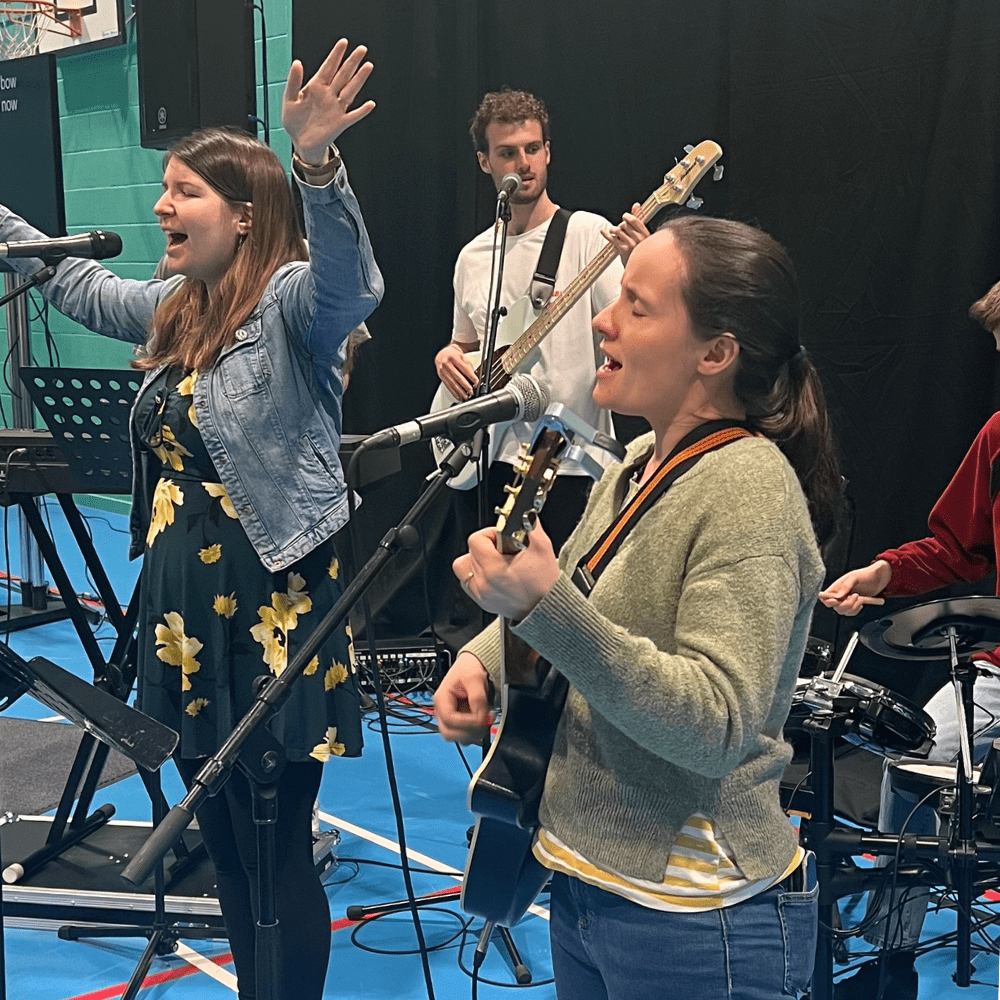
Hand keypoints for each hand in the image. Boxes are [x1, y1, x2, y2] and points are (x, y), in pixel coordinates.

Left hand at [282, 38, 374, 163]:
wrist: (300, 143)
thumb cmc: (294, 122)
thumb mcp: (288, 100)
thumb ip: (293, 81)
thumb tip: (297, 62)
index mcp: (316, 87)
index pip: (328, 67)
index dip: (335, 55)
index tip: (343, 42)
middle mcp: (329, 95)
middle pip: (343, 75)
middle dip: (352, 62)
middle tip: (362, 49)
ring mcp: (336, 108)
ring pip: (350, 90)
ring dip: (359, 79)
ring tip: (368, 66)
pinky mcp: (340, 123)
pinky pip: (354, 116)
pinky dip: (362, 111)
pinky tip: (370, 104)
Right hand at [433, 652, 492, 742]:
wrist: (472, 665)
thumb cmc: (468, 668)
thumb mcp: (475, 678)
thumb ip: (477, 698)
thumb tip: (481, 717)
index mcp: (441, 699)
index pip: (449, 719)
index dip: (466, 723)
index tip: (481, 719)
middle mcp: (443, 711)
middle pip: (449, 733)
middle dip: (468, 733)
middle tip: (483, 725)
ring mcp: (451, 717)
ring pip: (457, 737)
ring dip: (473, 734)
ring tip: (485, 722)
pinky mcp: (460, 721)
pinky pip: (465, 734)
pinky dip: (476, 732)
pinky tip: (484, 722)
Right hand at [435, 342, 479, 400]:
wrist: (442, 354)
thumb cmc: (453, 355)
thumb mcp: (462, 356)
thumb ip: (468, 366)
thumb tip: (473, 377)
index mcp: (453, 357)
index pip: (464, 368)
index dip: (471, 376)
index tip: (476, 382)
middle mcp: (446, 364)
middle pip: (458, 377)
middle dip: (466, 386)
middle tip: (471, 391)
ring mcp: (442, 370)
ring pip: (453, 383)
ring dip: (460, 392)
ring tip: (466, 396)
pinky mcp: (441, 376)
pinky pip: (448, 386)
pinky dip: (453, 392)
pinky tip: (458, 396)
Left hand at [454, 523, 559, 620]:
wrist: (547, 608)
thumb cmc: (546, 584)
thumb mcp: (542, 547)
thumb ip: (530, 525)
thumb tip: (524, 513)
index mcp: (495, 569)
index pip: (476, 539)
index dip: (491, 534)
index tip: (503, 538)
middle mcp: (483, 583)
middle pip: (470, 550)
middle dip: (488, 545)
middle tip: (504, 549)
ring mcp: (480, 593)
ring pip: (464, 565)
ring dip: (477, 559)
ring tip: (494, 560)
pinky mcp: (481, 600)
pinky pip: (466, 580)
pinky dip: (476, 574)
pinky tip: (492, 573)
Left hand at [602, 203, 648, 263]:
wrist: (639, 266)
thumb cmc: (639, 247)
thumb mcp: (642, 234)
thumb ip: (638, 218)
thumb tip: (636, 204)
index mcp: (646, 234)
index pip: (634, 221)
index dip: (627, 216)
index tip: (624, 216)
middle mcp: (638, 239)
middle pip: (624, 225)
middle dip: (621, 225)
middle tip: (621, 228)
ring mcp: (630, 245)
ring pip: (617, 231)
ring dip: (613, 229)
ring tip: (614, 231)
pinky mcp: (622, 250)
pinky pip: (612, 239)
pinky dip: (606, 234)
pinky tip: (602, 231)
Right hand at [818, 560, 891, 615]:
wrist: (879, 579)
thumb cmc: (865, 574)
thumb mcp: (854, 577)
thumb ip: (845, 586)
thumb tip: (837, 597)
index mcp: (836, 587)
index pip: (824, 597)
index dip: (827, 601)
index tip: (836, 601)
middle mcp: (839, 595)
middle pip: (835, 607)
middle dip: (846, 604)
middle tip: (856, 595)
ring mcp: (846, 600)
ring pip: (843, 611)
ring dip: (853, 607)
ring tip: (861, 598)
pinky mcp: (853, 605)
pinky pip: (851, 613)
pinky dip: (857, 610)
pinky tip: (861, 603)